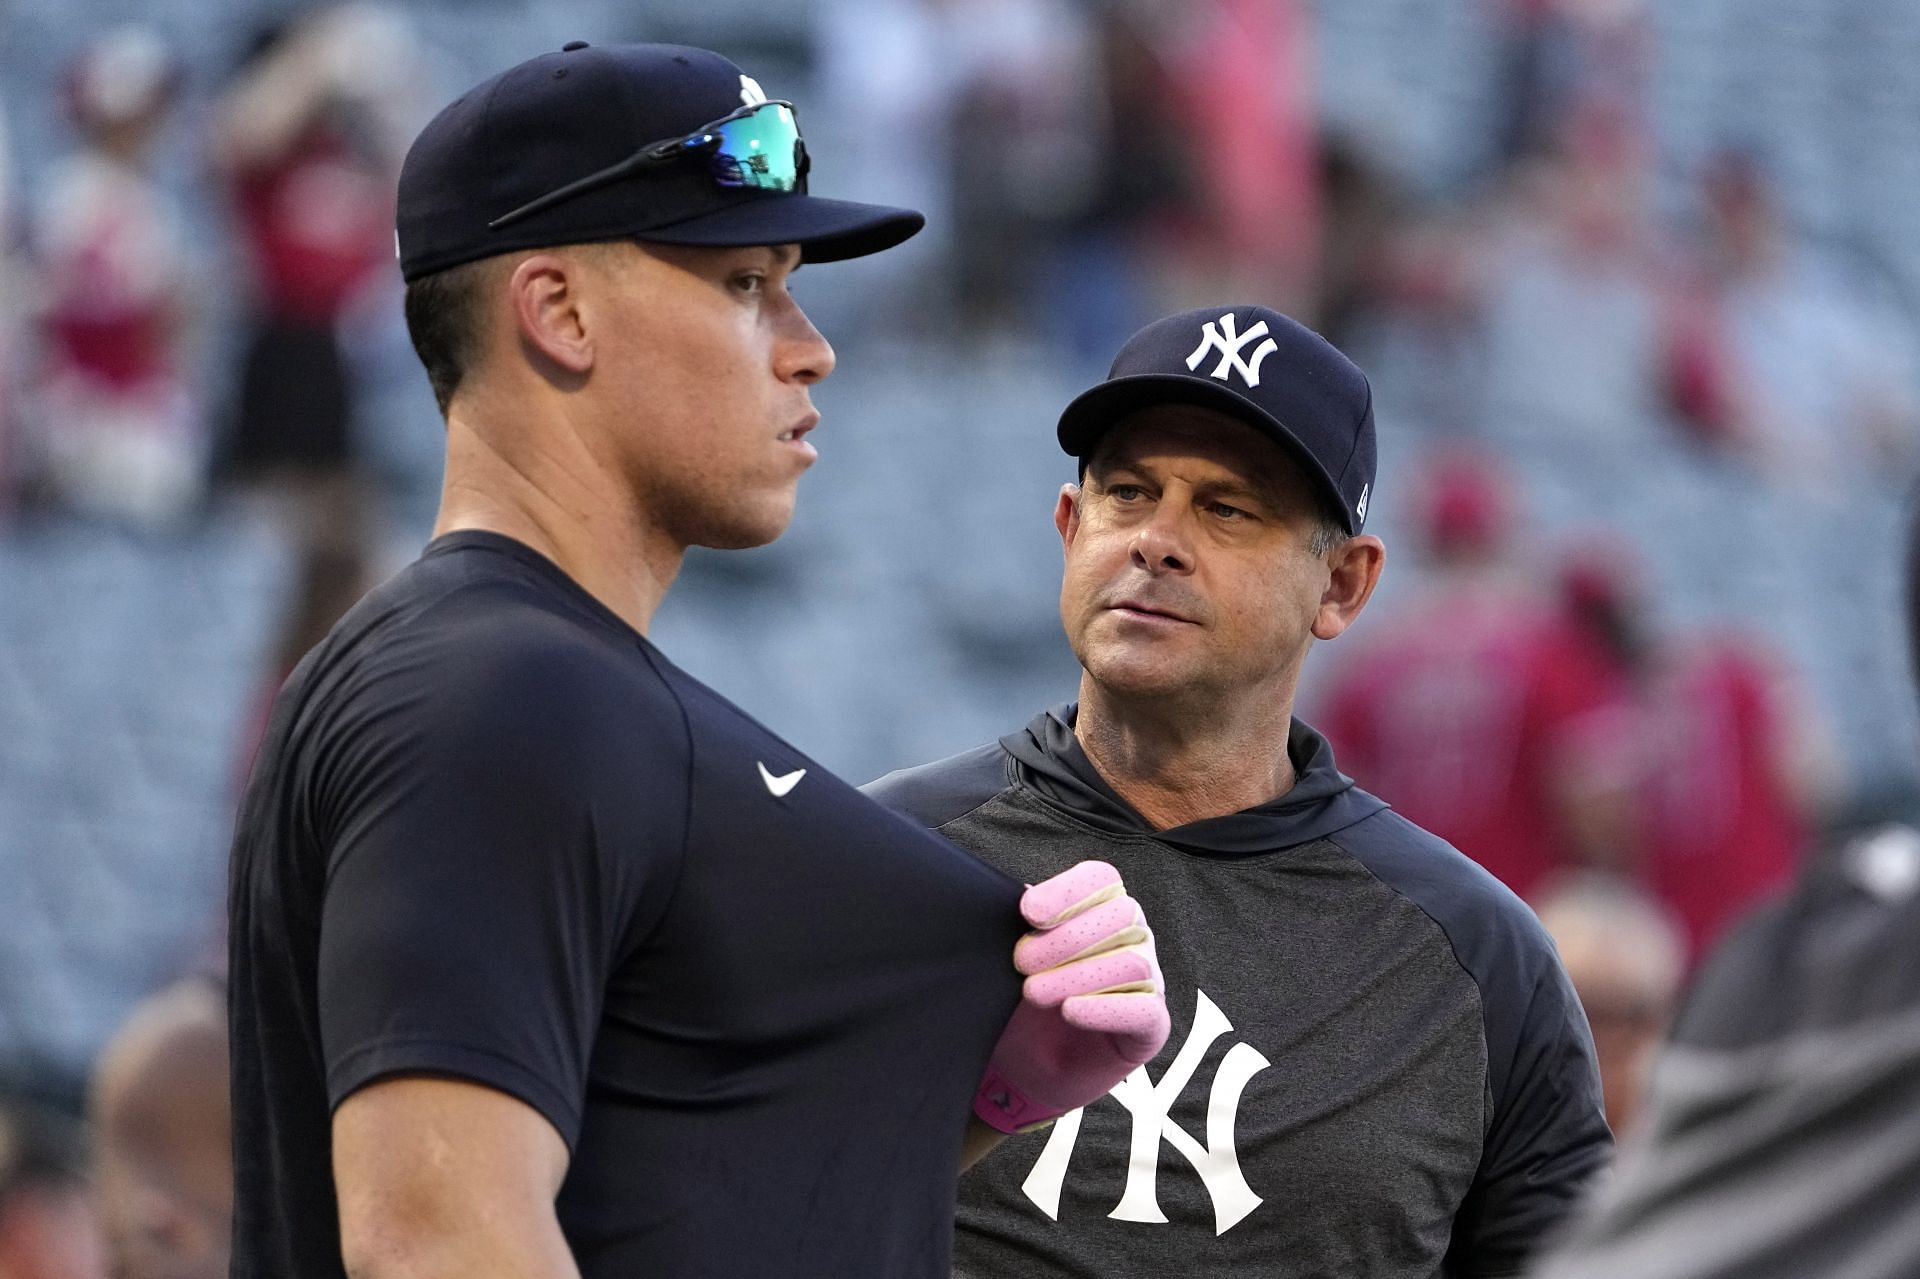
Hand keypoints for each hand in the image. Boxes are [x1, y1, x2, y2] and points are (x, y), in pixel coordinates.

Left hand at [974, 861, 1169, 1132]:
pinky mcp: (1152, 1027)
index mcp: (1102, 909)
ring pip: (1132, 962)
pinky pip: (1143, 1010)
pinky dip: (1103, 1008)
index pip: (1102, 879)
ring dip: (1077, 975)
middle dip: (1065, 938)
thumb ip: (1022, 925)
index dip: (1068, 891)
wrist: (1026, 1066)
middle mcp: (1133, 938)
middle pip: (1121, 915)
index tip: (1028, 912)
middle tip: (1021, 962)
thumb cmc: (1024, 1001)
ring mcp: (1149, 981)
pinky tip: (1070, 1011)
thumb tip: (1025, 896)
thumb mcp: (1014, 958)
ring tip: (1035, 992)